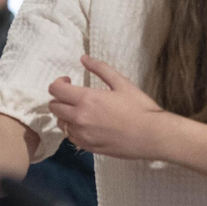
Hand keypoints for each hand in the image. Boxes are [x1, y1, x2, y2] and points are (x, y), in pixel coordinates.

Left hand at [47, 56, 168, 160]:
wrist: (152, 136)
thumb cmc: (139, 107)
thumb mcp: (121, 83)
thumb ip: (100, 69)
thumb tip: (83, 58)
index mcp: (86, 99)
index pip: (55, 90)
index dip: (58, 83)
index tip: (68, 81)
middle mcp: (79, 118)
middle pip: (54, 107)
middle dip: (59, 98)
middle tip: (73, 95)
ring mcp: (82, 135)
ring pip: (60, 124)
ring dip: (65, 115)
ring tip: (80, 111)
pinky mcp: (88, 147)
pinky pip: (70, 137)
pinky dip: (73, 129)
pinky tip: (86, 125)